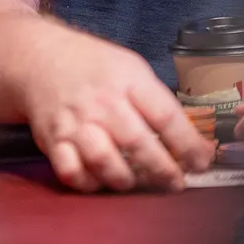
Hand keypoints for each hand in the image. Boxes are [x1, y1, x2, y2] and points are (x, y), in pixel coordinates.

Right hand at [18, 24, 214, 191]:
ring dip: (127, 180)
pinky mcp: (53, 141)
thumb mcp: (132, 69)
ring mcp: (76, 122)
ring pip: (104, 161)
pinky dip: (89, 184)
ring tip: (139, 183)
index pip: (165, 115)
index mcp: (128, 80)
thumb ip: (158, 103)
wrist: (41, 59)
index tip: (202, 161)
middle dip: (163, 170)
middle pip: (138, 143)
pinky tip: (102, 181)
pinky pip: (72, 172)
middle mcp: (102, 102)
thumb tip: (193, 141)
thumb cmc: (95, 67)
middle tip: (177, 183)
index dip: (187, 143)